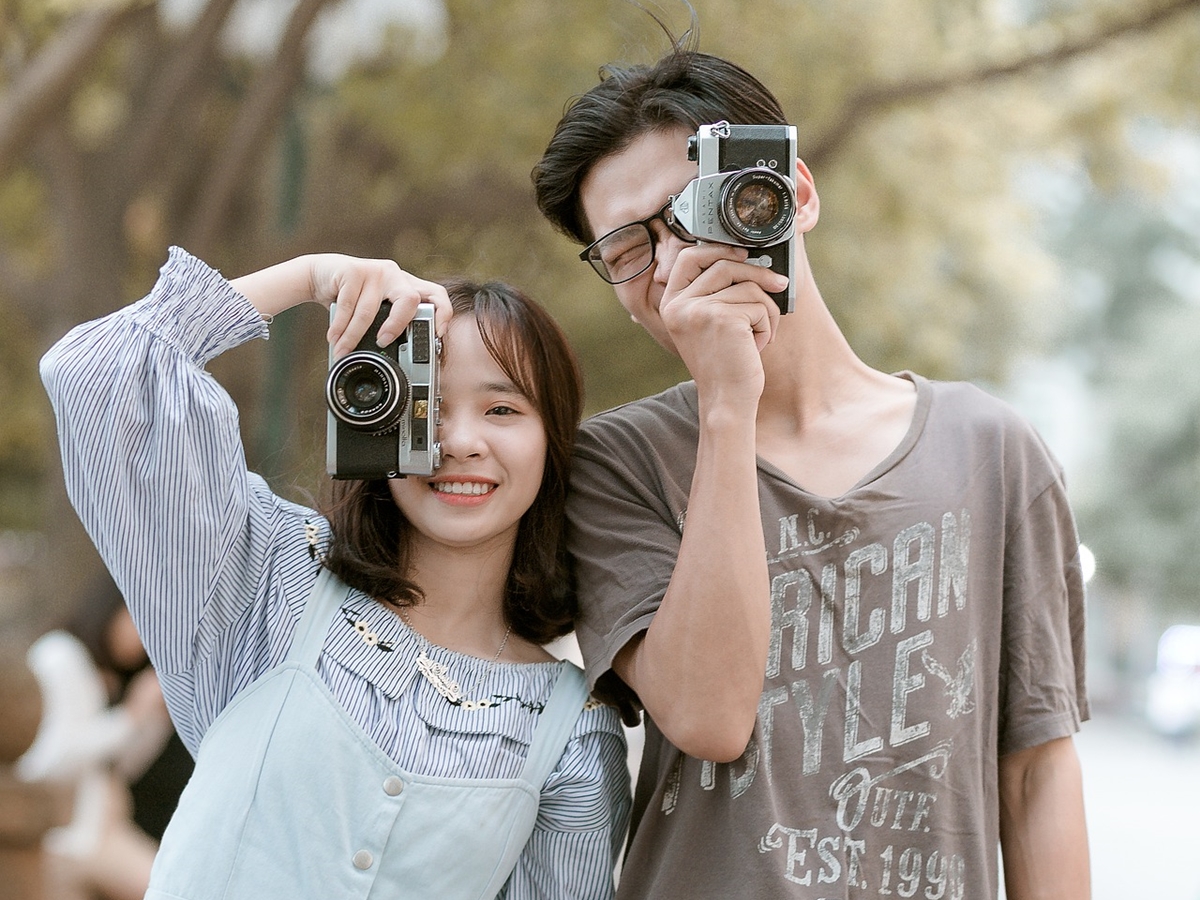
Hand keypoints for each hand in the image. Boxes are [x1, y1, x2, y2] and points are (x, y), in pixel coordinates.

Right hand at [232, 254, 452, 357]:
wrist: (319, 274)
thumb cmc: (352, 295)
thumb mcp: (376, 307)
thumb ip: (390, 321)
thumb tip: (402, 360)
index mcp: (406, 285)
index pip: (436, 293)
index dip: (443, 312)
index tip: (438, 333)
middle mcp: (395, 275)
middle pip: (409, 300)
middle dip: (396, 326)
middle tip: (383, 342)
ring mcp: (375, 271)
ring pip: (369, 311)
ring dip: (353, 337)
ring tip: (343, 351)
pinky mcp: (353, 270)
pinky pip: (348, 306)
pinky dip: (339, 327)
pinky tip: (334, 338)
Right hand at [659, 242, 787, 403]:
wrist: (726, 400)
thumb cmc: (723, 365)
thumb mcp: (708, 324)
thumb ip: (715, 293)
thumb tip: (747, 259)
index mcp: (671, 303)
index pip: (689, 257)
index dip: (718, 249)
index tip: (742, 253)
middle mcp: (679, 305)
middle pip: (724, 264)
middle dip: (757, 273)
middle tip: (779, 283)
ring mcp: (699, 310)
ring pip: (748, 287)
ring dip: (765, 311)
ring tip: (760, 335)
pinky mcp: (723, 318)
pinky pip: (760, 306)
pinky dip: (768, 326)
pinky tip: (756, 346)